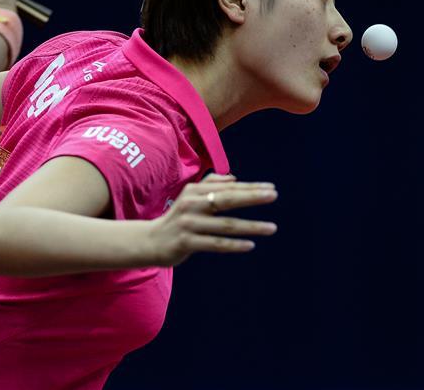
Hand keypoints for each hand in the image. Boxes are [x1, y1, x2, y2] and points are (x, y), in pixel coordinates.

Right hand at [146, 173, 278, 266]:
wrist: (149, 241)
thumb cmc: (176, 219)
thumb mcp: (190, 198)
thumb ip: (210, 185)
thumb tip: (234, 178)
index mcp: (195, 192)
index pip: (228, 188)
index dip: (250, 187)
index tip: (271, 188)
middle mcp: (192, 204)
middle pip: (227, 200)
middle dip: (252, 197)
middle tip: (274, 195)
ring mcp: (189, 224)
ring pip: (225, 225)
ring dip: (251, 226)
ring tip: (272, 228)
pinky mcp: (186, 243)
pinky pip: (215, 244)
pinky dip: (234, 244)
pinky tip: (250, 245)